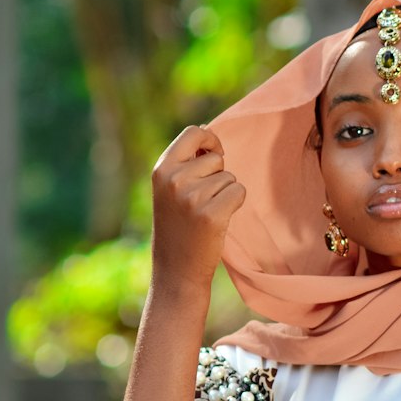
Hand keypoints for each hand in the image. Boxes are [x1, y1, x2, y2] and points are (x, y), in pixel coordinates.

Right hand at [150, 125, 245, 293]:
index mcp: (161, 169)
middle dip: (217, 176)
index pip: (193, 133)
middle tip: (202, 201)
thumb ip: (186, 162)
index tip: (216, 154)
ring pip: (229, 178)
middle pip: (217, 158)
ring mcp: (192, 197)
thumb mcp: (170, 189)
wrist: (176, 269)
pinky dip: (235, 205)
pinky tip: (218, 221)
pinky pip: (239, 192)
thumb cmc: (178, 227)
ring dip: (225, 194)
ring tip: (206, 213)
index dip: (210, 140)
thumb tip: (209, 131)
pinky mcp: (212, 214)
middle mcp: (174, 180)